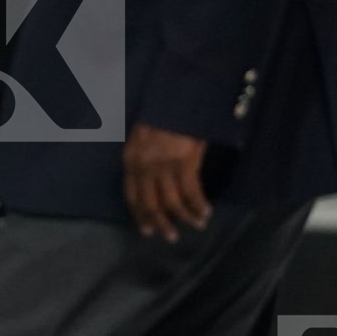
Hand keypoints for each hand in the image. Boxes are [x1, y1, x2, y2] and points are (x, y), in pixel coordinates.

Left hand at [122, 122, 210, 241]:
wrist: (177, 99)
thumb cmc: (162, 116)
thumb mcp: (141, 138)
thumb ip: (141, 160)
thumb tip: (150, 182)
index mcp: (130, 161)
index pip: (132, 196)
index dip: (139, 215)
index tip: (146, 230)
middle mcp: (144, 167)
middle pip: (151, 205)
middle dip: (161, 224)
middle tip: (170, 236)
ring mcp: (164, 166)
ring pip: (172, 203)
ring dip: (185, 218)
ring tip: (196, 225)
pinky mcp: (185, 163)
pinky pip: (192, 193)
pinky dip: (199, 205)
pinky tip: (205, 212)